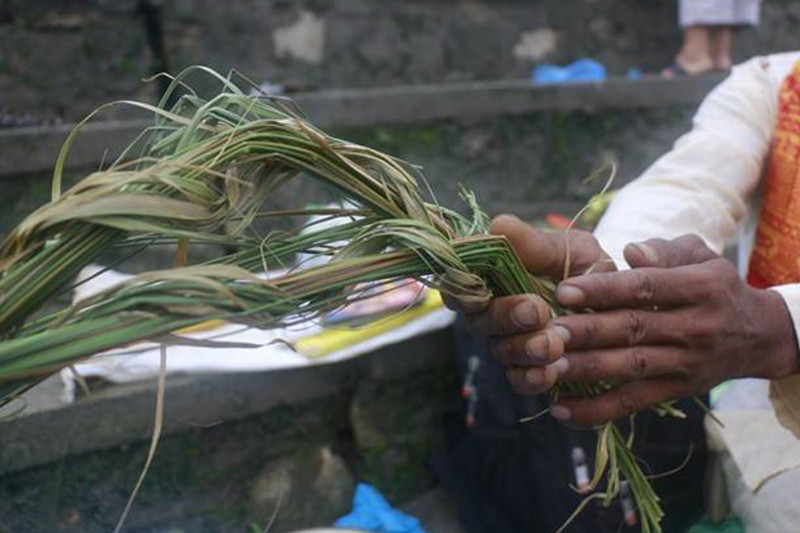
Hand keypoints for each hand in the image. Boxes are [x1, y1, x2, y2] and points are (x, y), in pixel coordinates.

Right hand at [444, 214, 614, 395]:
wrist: (625, 307)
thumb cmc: (587, 270)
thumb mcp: (569, 249)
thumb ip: (534, 244)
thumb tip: (498, 225)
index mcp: (492, 278)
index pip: (459, 283)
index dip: (463, 287)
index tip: (482, 288)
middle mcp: (492, 313)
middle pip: (480, 319)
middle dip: (507, 316)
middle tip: (537, 311)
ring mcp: (509, 344)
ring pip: (502, 350)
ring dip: (525, 347)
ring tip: (553, 344)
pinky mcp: (529, 372)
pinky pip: (519, 380)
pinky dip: (531, 378)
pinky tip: (548, 373)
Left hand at [550, 235, 799, 425]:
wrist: (758, 335)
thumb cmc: (714, 286)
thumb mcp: (701, 256)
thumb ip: (665, 250)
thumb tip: (631, 252)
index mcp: (699, 287)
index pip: (645, 288)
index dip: (604, 289)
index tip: (564, 291)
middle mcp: (694, 327)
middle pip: (633, 329)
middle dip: (586, 332)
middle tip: (546, 332)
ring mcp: (685, 363)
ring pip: (629, 367)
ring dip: (586, 370)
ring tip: (546, 368)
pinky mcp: (676, 390)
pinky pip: (633, 403)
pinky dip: (597, 410)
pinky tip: (561, 410)